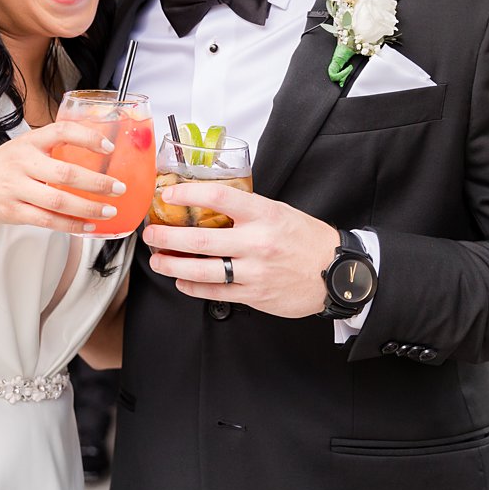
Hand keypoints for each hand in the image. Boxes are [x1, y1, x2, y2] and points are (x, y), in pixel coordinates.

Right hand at [0, 121, 125, 235]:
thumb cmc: (2, 167)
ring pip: (58, 200)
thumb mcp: (23, 147)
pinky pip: (48, 220)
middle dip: (97, 182)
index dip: (87, 138)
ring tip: (109, 210)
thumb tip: (95, 150)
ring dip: (88, 207)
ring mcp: (16, 188)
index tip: (108, 147)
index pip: (61, 131)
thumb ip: (52, 147)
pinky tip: (87, 225)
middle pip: (65, 173)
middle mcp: (22, 163)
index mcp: (29, 142)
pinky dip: (71, 224)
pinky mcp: (14, 211)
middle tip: (118, 187)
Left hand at [141, 183, 338, 317]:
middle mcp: (257, 241)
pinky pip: (215, 292)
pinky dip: (193, 286)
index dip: (187, 194)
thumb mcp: (279, 212)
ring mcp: (254, 271)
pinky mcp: (254, 295)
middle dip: (167, 236)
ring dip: (172, 265)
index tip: (168, 194)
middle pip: (199, 237)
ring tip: (158, 261)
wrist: (337, 272)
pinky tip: (182, 281)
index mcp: (263, 214)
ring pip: (202, 269)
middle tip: (151, 233)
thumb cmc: (307, 239)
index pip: (217, 197)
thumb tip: (208, 203)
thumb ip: (247, 209)